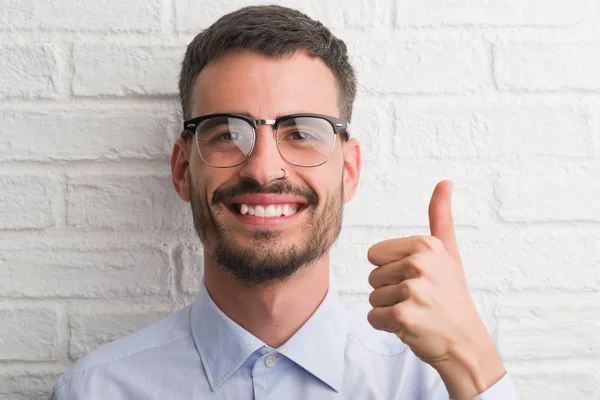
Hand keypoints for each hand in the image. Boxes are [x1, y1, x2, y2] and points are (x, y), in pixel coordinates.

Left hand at [366, 180, 504, 398]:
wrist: (466, 342)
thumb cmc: (452, 296)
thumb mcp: (448, 253)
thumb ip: (440, 218)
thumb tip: (444, 182)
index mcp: (427, 245)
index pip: (374, 254)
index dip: (391, 270)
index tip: (418, 279)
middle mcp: (420, 264)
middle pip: (372, 276)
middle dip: (390, 291)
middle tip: (419, 299)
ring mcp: (413, 290)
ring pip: (372, 297)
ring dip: (389, 309)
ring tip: (417, 312)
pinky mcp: (404, 316)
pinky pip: (373, 317)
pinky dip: (387, 326)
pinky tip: (411, 326)